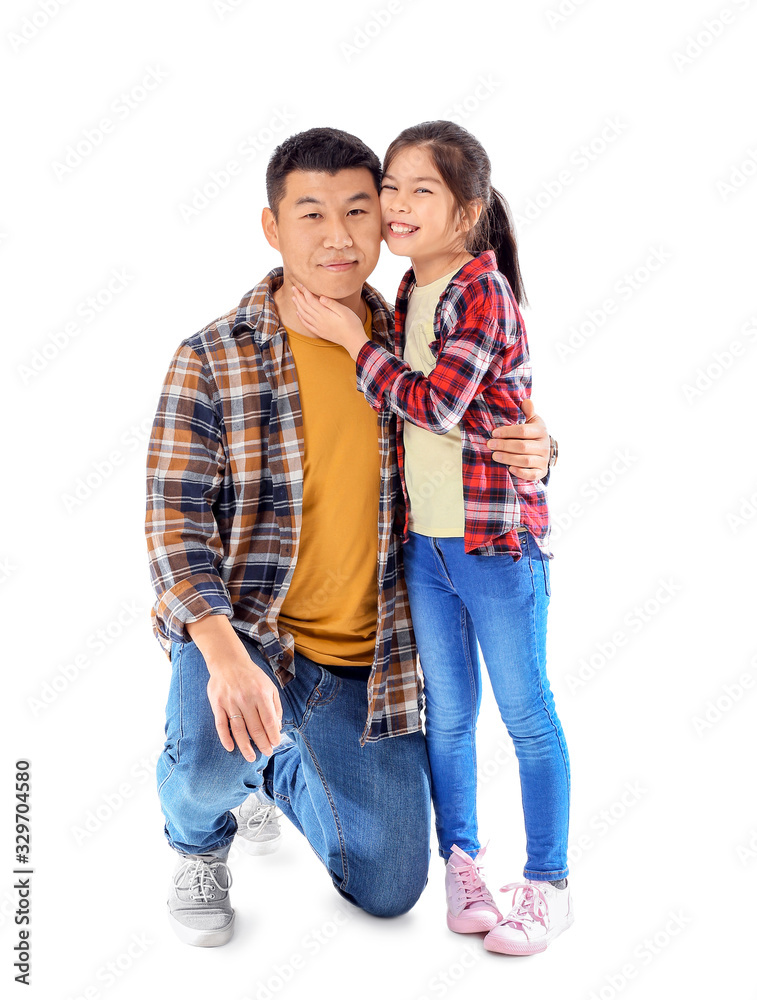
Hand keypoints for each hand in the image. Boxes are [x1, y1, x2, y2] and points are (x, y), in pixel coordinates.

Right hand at [186, 615, 282, 760]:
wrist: (229, 662)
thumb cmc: (252, 677)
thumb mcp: (269, 686)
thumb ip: (275, 706)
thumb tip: (277, 727)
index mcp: (261, 695)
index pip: (269, 721)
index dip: (273, 736)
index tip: (275, 745)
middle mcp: (246, 699)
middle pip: (255, 728)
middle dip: (262, 744)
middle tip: (266, 753)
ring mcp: (230, 702)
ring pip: (238, 730)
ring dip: (245, 747)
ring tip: (251, 757)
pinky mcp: (217, 704)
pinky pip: (221, 724)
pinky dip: (225, 738)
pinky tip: (230, 748)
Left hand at [291, 283, 368, 359]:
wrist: (353, 341)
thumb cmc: (352, 324)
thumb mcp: (345, 311)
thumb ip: (332, 304)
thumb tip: (321, 296)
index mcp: (325, 314)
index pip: (311, 300)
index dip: (305, 291)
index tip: (301, 284)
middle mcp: (319, 321)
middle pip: (305, 306)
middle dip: (299, 296)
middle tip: (293, 288)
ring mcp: (318, 327)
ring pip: (304, 315)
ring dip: (297, 306)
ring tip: (293, 298)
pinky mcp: (320, 332)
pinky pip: (306, 325)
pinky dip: (301, 318)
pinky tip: (298, 314)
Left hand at [486, 399, 549, 480]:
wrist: (543, 450)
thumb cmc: (532, 433)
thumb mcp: (531, 420)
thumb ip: (527, 411)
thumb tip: (526, 401)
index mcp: (541, 430)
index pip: (523, 431)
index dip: (507, 432)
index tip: (493, 433)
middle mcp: (544, 445)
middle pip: (522, 446)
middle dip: (504, 445)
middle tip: (490, 445)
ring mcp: (544, 459)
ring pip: (525, 460)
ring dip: (508, 458)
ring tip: (494, 456)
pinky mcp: (542, 471)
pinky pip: (532, 474)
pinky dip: (521, 472)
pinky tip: (510, 469)